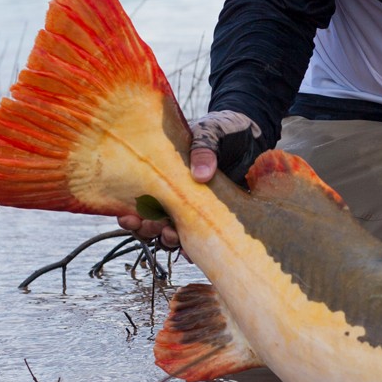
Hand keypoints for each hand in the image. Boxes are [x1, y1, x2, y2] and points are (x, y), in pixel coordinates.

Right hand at [115, 111, 262, 247]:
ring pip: (172, 233)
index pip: (137, 198)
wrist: (254, 135)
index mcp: (163, 174)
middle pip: (151, 221)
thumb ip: (204, 146)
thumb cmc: (225, 130)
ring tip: (172, 236)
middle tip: (152, 226)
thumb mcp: (211, 131)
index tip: (127, 216)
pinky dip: (194, 247)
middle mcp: (175, 194)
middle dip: (146, 229)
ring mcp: (195, 208)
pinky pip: (202, 237)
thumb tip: (200, 175)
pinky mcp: (216, 216)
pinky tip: (193, 252)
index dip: (128, 211)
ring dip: (168, 240)